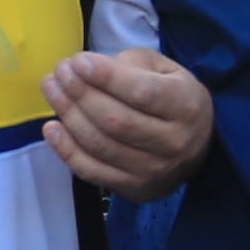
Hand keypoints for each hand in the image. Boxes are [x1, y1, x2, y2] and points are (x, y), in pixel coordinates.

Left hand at [44, 48, 208, 194]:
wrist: (198, 149)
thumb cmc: (173, 100)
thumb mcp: (164, 70)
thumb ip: (130, 64)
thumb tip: (86, 68)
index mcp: (185, 105)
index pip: (143, 92)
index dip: (107, 77)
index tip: (78, 62)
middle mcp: (173, 142)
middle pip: (116, 120)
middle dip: (80, 93)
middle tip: (59, 73)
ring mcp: (153, 170)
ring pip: (101, 145)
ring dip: (69, 116)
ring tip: (52, 90)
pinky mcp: (133, 188)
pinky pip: (92, 171)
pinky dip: (67, 150)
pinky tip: (52, 128)